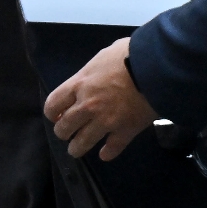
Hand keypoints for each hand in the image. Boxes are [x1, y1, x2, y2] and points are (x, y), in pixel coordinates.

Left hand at [44, 37, 156, 160]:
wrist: (154, 67)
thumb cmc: (128, 54)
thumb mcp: (103, 55)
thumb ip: (93, 70)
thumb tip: (94, 76)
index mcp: (79, 84)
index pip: (53, 104)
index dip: (52, 112)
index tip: (56, 115)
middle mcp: (87, 106)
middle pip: (64, 128)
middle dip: (63, 131)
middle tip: (68, 131)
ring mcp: (105, 122)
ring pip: (82, 144)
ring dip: (77, 148)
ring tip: (78, 148)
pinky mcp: (124, 132)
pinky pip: (111, 149)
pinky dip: (107, 153)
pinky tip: (105, 153)